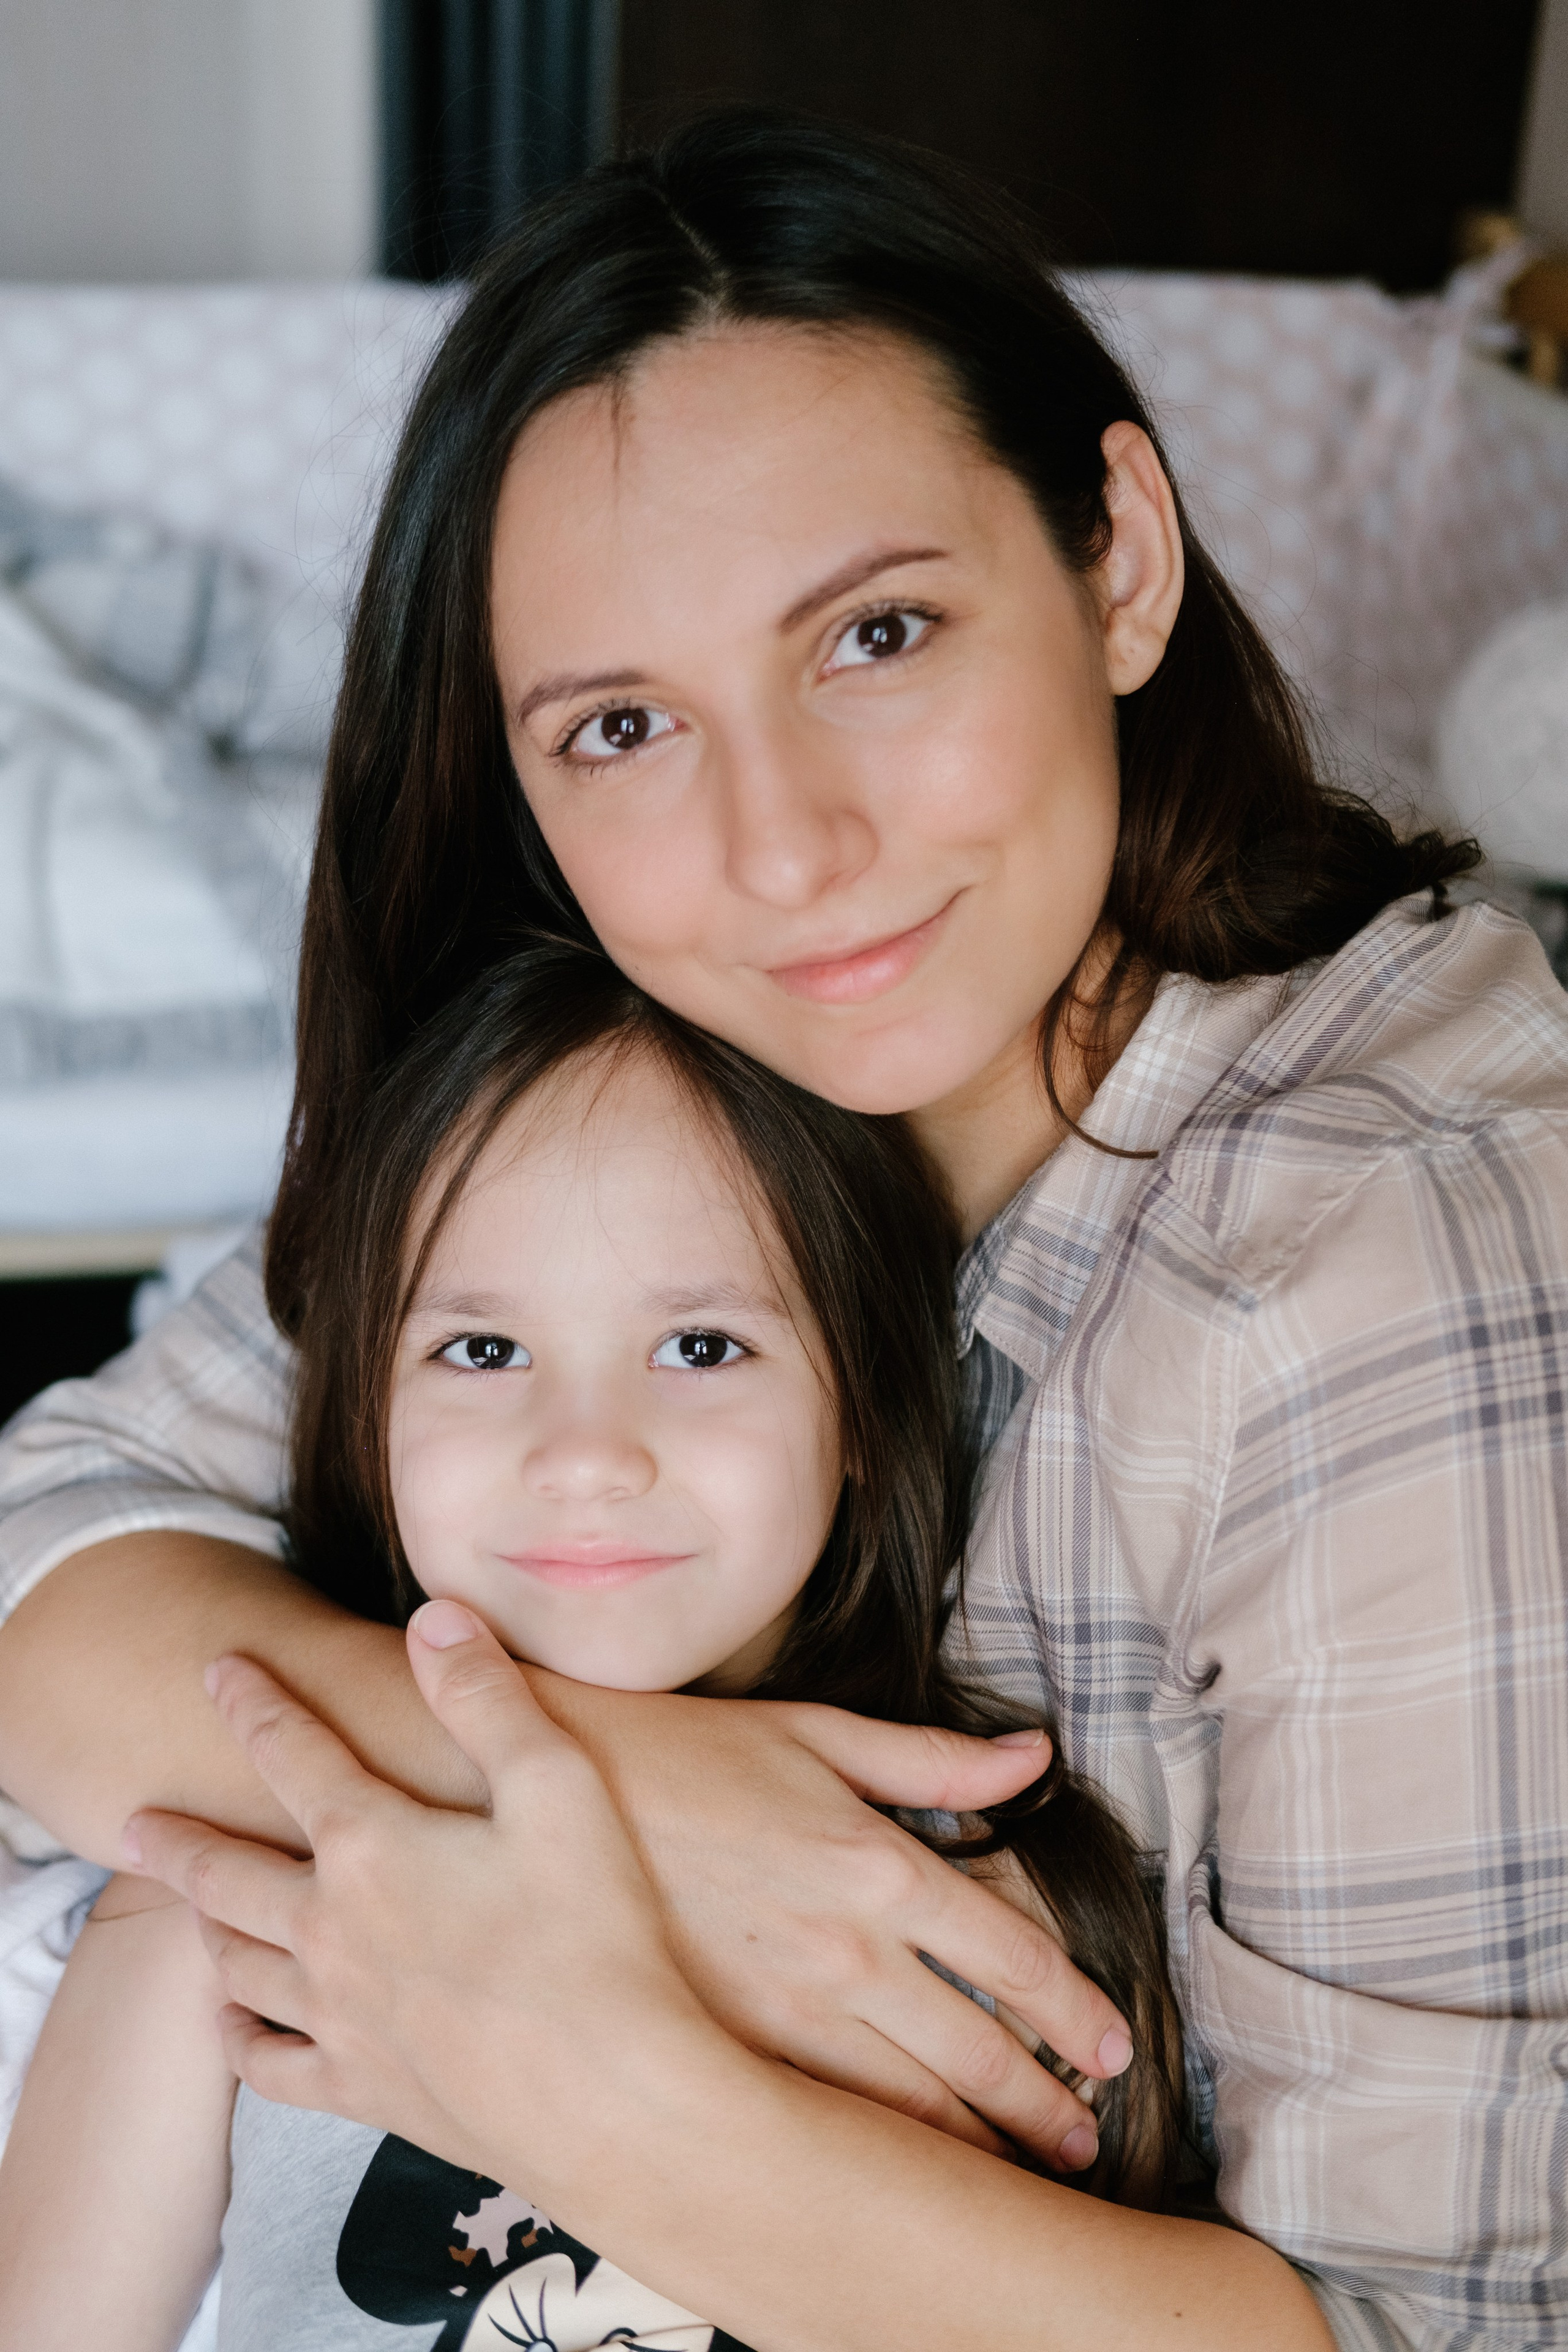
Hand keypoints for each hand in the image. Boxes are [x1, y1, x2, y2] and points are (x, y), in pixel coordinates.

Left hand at [123, 1602, 721, 2196]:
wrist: (608, 2098)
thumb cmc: (594, 1935)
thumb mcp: (557, 1787)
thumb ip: (485, 1697)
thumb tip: (432, 1617)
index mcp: (373, 1846)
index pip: (292, 1752)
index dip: (254, 1702)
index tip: (219, 1667)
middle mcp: (331, 1931)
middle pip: (229, 1872)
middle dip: (180, 1838)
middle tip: (136, 1820)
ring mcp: (338, 2018)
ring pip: (236, 1963)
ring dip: (205, 1925)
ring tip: (190, 1907)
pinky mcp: (362, 2089)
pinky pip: (268, 2064)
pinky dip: (239, 2038)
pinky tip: (233, 2024)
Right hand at [535, 1675, 1130, 2169]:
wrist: (542, 1794)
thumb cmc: (682, 1753)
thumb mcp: (815, 1731)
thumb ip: (932, 1757)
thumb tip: (1033, 1758)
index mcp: (878, 1864)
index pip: (1012, 1957)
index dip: (1074, 2012)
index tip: (1112, 2049)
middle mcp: (845, 1950)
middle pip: (978, 2051)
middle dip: (1043, 2106)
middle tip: (1083, 2139)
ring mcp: (783, 2011)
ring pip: (911, 2105)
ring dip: (979, 2144)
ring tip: (1022, 2170)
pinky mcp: (726, 2048)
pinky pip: (828, 2119)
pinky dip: (885, 2153)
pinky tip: (908, 2172)